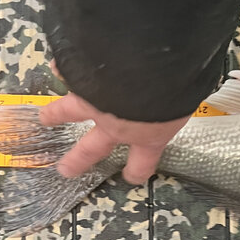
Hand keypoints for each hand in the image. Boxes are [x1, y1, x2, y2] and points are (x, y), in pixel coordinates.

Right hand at [41, 62, 189, 183]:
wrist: (149, 64)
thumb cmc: (178, 84)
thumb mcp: (191, 91)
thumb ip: (185, 92)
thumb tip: (195, 76)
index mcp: (149, 133)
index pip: (143, 160)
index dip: (137, 170)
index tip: (132, 176)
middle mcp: (116, 124)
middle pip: (92, 149)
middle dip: (78, 160)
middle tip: (65, 169)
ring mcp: (94, 102)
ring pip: (69, 111)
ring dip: (55, 114)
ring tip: (44, 117)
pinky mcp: (83, 77)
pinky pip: (70, 70)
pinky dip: (63, 65)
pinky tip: (57, 63)